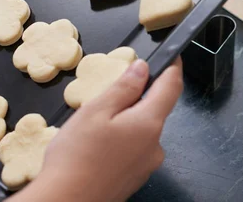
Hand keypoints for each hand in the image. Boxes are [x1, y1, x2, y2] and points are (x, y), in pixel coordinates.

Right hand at [11, 59, 183, 201]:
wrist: (68, 201)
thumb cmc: (77, 155)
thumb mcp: (96, 111)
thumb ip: (123, 87)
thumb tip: (142, 68)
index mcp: (149, 123)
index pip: (171, 87)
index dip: (173, 67)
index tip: (173, 56)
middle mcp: (155, 145)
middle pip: (153, 110)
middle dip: (134, 99)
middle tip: (103, 99)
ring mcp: (146, 165)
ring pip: (140, 131)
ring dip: (123, 122)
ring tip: (91, 129)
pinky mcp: (134, 177)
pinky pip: (132, 149)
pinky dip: (118, 141)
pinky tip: (94, 148)